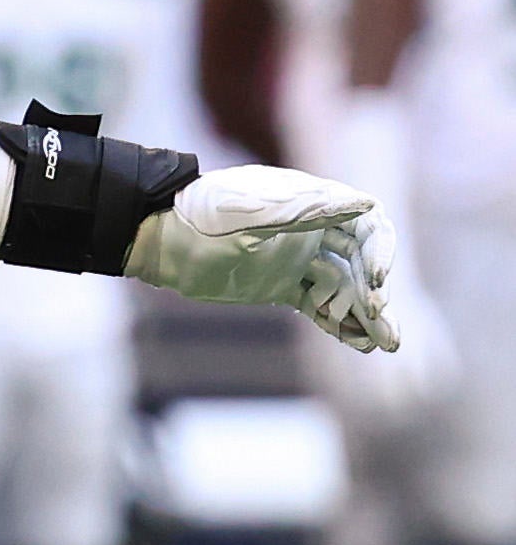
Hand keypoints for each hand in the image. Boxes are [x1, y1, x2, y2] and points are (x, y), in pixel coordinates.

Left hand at [131, 164, 398, 351]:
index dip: (380, 250)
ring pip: (345, 288)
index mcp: (310, 203)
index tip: (375, 279)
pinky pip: (321, 305)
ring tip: (386, 344)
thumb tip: (368, 201)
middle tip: (380, 318)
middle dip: (375, 291)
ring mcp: (297, 259)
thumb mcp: (255, 215)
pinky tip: (359, 344)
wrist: (159, 244)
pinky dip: (340, 323)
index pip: (366, 224)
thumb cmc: (203, 221)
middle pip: (361, 261)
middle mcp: (311, 230)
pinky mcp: (282, 285)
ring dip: (366, 314)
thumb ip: (311, 211)